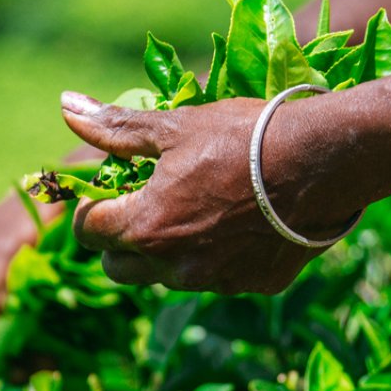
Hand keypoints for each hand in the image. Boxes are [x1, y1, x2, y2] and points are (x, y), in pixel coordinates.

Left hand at [60, 90, 358, 294]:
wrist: (325, 161)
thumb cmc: (244, 136)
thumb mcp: (175, 126)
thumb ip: (115, 129)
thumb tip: (65, 105)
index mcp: (145, 228)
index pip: (87, 232)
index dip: (92, 207)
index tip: (111, 187)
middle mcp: (174, 267)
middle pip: (119, 268)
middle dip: (121, 239)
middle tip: (145, 201)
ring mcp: (216, 282)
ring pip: (168, 277)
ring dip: (167, 251)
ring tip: (196, 207)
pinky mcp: (254, 286)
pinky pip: (218, 278)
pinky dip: (216, 256)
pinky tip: (240, 221)